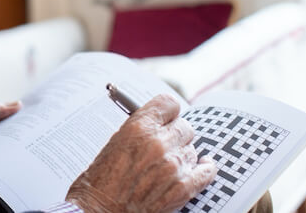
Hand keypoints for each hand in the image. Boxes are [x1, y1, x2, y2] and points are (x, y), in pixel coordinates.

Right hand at [65, 94, 216, 212]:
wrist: (99, 211)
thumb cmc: (101, 180)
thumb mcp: (115, 142)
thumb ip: (140, 127)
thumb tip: (159, 120)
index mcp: (138, 128)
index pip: (169, 103)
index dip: (168, 111)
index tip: (167, 116)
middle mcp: (158, 143)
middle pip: (184, 126)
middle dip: (175, 134)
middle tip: (165, 143)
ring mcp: (173, 166)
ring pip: (192, 149)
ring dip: (183, 154)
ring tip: (167, 165)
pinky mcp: (182, 188)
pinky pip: (206, 172)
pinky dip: (204, 169)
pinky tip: (202, 166)